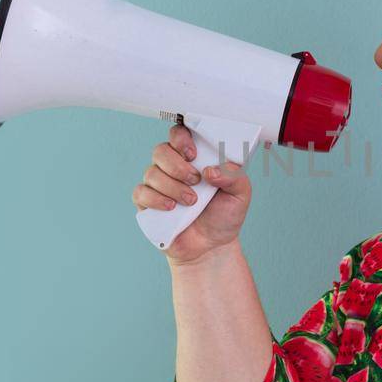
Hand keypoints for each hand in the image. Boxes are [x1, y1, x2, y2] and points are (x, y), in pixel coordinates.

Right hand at [131, 122, 253, 265]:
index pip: (179, 134)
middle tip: (195, 181)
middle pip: (161, 150)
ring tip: (191, 202)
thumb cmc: (224, 215)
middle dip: (177, 166)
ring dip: (172, 187)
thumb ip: (234, 176)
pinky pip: (141, 193)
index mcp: (195, 158)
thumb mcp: (240, 194)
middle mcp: (173, 167)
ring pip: (151, 173)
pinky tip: (171, 208)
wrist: (211, 247)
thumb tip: (211, 169)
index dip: (181, 138)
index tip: (193, 153)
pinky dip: (155, 199)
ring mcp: (158, 185)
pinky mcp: (147, 203)